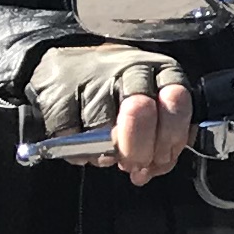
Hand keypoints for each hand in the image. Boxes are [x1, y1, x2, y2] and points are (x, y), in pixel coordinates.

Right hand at [28, 42, 189, 177]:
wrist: (69, 67)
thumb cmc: (120, 95)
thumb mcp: (154, 108)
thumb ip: (164, 138)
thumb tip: (158, 166)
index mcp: (160, 72)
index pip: (175, 99)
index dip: (170, 136)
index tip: (161, 157)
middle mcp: (127, 68)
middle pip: (139, 110)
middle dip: (138, 149)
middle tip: (132, 164)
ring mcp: (90, 76)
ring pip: (100, 128)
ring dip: (104, 153)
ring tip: (104, 152)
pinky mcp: (57, 89)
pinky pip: (68, 135)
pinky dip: (75, 150)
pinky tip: (81, 145)